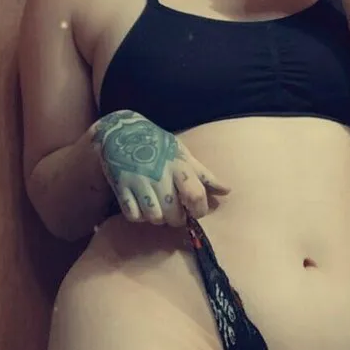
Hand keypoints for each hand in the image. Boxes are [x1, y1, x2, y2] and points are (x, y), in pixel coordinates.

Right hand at [92, 111, 229, 226]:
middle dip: (177, 219)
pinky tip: (141, 207)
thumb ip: (204, 175)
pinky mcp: (121, 187)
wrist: (122, 131)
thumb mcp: (183, 154)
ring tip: (158, 209)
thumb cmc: (158, 144)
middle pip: (174, 214)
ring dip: (158, 218)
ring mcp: (139, 182)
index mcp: (179, 166)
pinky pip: (133, 215)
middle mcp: (160, 175)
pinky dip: (138, 216)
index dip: (198, 210)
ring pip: (154, 217)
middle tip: (175, 212)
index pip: (196, 196)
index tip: (195, 211)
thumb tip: (227, 191)